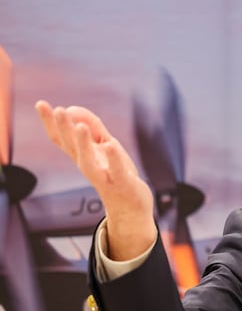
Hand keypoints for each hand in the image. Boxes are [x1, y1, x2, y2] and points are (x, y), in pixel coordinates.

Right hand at [35, 100, 156, 259]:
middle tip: (58, 110)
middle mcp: (88, 166)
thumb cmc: (114, 172)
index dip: (50, 122)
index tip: (41, 104)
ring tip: (80, 126)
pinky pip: (117, 171)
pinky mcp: (122, 183)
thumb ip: (92, 126)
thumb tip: (72, 108)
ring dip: (83, 144)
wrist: (131, 206)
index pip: (61, 139)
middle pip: (72, 148)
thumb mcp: (103, 146)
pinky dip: (114, 159)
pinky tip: (111, 145)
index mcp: (82, 156)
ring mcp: (104, 176)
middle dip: (64, 129)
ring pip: (88, 162)